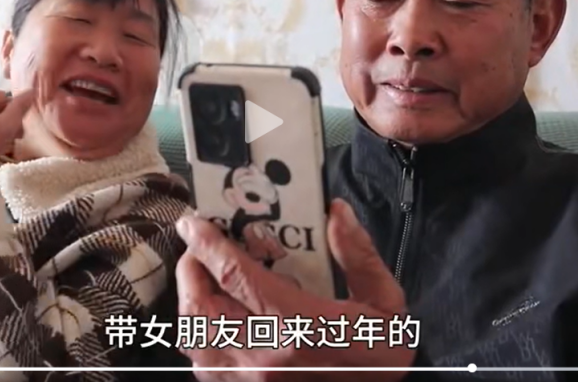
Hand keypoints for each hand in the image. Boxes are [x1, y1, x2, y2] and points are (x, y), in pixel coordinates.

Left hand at [175, 199, 415, 381]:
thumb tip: (336, 212)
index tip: (194, 222)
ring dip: (193, 301)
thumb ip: (358, 255)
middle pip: (201, 307)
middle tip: (200, 244)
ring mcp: (250, 381)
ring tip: (207, 276)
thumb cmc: (380, 356)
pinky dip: (199, 334)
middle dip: (192, 268)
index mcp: (300, 327)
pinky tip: (217, 316)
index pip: (237, 277)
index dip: (209, 245)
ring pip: (194, 337)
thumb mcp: (385, 302)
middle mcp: (266, 357)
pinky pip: (203, 363)